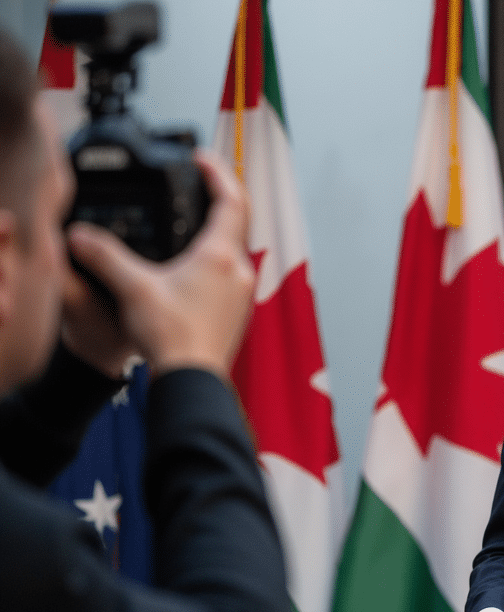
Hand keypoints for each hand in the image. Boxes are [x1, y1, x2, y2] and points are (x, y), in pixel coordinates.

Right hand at [65, 151, 254, 379]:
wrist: (193, 379)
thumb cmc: (173, 337)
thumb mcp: (132, 288)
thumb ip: (104, 256)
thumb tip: (80, 236)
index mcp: (220, 255)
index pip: (231, 199)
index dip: (218, 173)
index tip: (201, 159)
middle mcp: (239, 270)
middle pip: (239, 219)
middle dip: (220, 196)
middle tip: (201, 181)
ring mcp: (241, 292)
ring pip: (236, 247)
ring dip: (220, 227)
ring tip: (196, 217)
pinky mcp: (236, 310)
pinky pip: (231, 271)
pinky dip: (217, 256)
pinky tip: (195, 264)